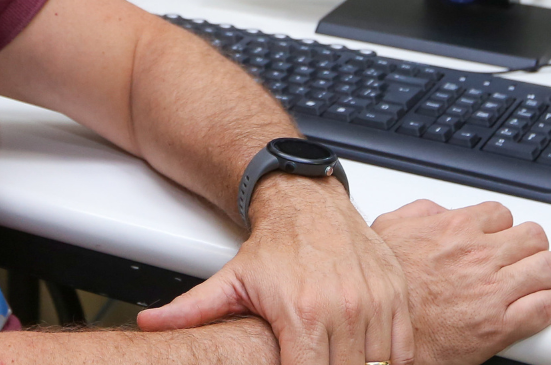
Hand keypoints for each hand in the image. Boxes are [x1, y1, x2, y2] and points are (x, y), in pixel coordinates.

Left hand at [137, 175, 412, 364]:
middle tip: (313, 363)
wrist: (308, 201)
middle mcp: (343, 310)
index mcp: (302, 315)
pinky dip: (389, 362)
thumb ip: (192, 309)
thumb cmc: (275, 244)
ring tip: (335, 360)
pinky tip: (366, 361)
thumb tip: (148, 324)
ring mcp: (374, 304)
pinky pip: (402, 350)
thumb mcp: (230, 279)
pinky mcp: (396, 297)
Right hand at [372, 199, 550, 364]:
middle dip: (530, 247)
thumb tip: (441, 211)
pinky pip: (546, 307)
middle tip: (522, 259)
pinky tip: (544, 304)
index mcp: (455, 229)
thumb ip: (420, 212)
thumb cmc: (387, 291)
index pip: (502, 215)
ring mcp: (492, 290)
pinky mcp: (500, 326)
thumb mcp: (389, 230)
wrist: (382, 338)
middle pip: (534, 237)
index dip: (503, 229)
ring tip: (537, 281)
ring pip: (548, 267)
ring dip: (545, 273)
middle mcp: (478, 255)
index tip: (499, 241)